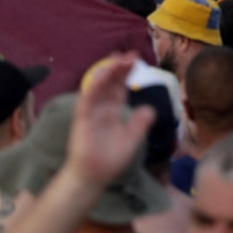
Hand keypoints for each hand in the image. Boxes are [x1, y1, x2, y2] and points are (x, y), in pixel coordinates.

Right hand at [67, 53, 155, 186]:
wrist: (93, 176)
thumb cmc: (110, 159)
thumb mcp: (132, 139)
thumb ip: (140, 124)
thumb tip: (150, 109)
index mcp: (113, 110)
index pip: (120, 87)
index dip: (126, 73)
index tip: (135, 59)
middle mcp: (102, 107)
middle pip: (110, 82)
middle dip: (118, 68)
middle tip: (129, 55)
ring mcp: (91, 112)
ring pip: (98, 87)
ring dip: (107, 73)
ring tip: (118, 61)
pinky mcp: (82, 119)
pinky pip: (87, 101)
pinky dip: (93, 88)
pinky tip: (101, 77)